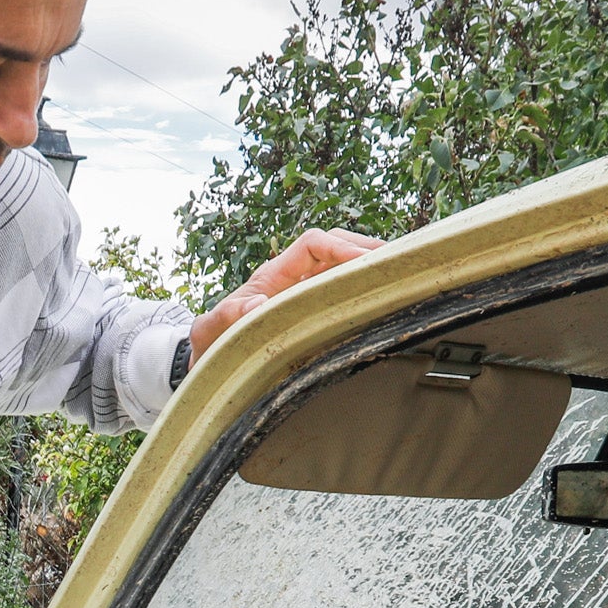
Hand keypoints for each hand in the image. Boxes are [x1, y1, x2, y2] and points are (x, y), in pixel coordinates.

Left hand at [190, 228, 379, 360]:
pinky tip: (386, 302)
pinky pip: (344, 294)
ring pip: (344, 267)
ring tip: (400, 279)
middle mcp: (294, 279)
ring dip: (370, 268)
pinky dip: (365, 292)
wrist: (207, 364)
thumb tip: (254, 305)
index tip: (366, 263)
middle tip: (397, 266)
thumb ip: (226, 316)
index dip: (342, 247)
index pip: (314, 244)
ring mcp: (306, 295)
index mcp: (274, 275)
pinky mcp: (315, 314)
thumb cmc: (209, 344)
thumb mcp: (210, 330)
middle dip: (366, 249)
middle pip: (337, 246)